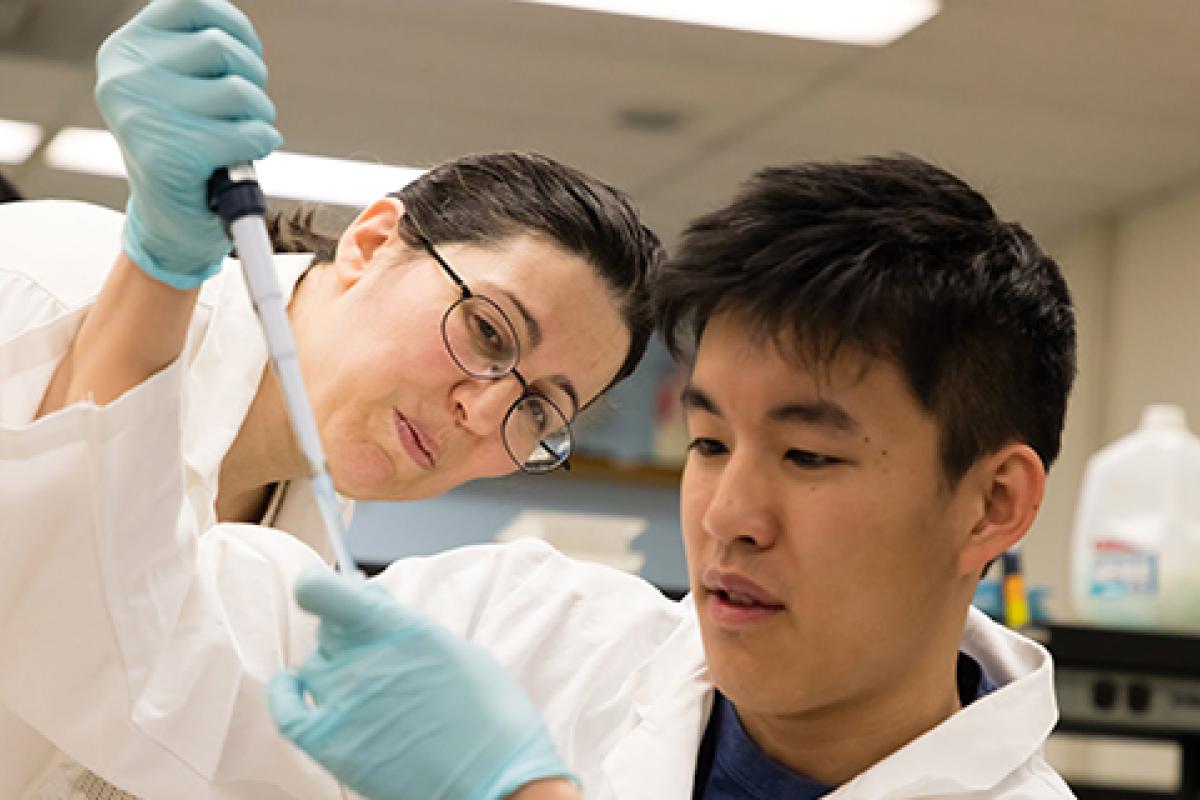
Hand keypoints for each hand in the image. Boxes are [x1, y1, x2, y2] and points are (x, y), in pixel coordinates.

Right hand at [95, 0, 282, 288]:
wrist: (172, 223)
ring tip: (244, 133)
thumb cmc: (185, 149)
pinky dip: (261, 143)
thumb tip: (236, 31)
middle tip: (246, 109)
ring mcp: (145, 115)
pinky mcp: (171, 156)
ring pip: (238, 90)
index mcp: (126, 50)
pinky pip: (247, 134)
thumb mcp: (180, 86)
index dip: (235, 28)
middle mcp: (126, 76)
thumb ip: (197, 50)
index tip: (243, 58)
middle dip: (252, 78)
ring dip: (259, 114)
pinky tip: (247, 154)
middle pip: (222, 46)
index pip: (194, 4)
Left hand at [268, 569, 572, 799]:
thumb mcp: (460, 651)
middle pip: (328, 630)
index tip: (327, 591)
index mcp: (399, 629)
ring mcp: (344, 701)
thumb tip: (377, 610)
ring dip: (331, 667)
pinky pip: (287, 710)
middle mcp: (363, 659)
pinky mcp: (331, 744)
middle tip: (372, 648)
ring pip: (313, 665)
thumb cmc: (491, 716)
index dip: (321, 588)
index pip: (326, 592)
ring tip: (361, 684)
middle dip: (345, 632)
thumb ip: (410, 628)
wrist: (496, 782)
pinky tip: (290, 686)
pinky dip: (284, 694)